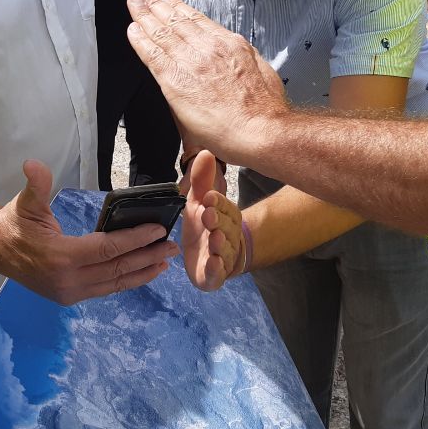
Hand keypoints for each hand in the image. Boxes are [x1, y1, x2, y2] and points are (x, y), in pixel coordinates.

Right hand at [0, 160, 177, 303]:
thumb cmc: (13, 223)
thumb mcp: (25, 202)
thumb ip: (36, 184)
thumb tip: (33, 164)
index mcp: (60, 257)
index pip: (107, 249)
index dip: (135, 239)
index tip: (158, 230)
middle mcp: (68, 281)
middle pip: (117, 269)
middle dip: (147, 257)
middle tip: (172, 246)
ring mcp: (69, 293)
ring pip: (114, 284)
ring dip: (142, 273)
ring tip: (164, 262)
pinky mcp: (70, 297)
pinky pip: (105, 289)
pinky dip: (126, 281)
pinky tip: (143, 272)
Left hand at [127, 0, 288, 163]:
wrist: (261, 129)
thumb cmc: (265, 109)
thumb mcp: (261, 71)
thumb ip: (242, 60)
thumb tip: (234, 59)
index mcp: (229, 44)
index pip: (196, 19)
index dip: (177, 5)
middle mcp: (208, 47)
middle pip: (176, 20)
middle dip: (156, 3)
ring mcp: (190, 61)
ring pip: (161, 32)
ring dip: (143, 14)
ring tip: (133, 1)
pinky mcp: (175, 80)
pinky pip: (151, 54)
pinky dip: (140, 40)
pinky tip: (132, 30)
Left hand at [180, 152, 243, 290]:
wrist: (206, 258)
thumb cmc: (204, 226)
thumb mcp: (198, 202)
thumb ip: (201, 181)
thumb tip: (205, 151)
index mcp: (227, 218)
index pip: (226, 208)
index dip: (219, 203)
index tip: (209, 197)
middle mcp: (229, 237)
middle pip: (228, 229)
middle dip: (219, 222)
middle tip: (208, 215)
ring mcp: (223, 258)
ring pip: (226, 251)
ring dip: (221, 245)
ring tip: (215, 238)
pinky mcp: (214, 276)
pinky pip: (218, 274)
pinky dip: (216, 270)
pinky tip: (213, 263)